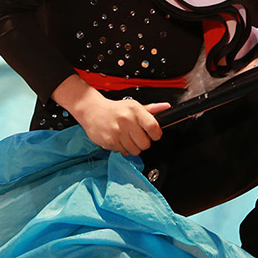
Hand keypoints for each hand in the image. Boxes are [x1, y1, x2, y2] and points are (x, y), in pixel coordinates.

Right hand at [53, 75, 168, 155]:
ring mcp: (118, 132)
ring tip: (127, 137)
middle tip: (137, 136)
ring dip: (133, 147)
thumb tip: (166, 108)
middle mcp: (126, 120)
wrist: (92, 111)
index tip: (153, 134)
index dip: (156, 134)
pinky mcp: (110, 142)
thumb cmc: (114, 109)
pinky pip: (124, 152)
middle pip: (145, 144)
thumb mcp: (133, 105)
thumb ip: (151, 109)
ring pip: (135, 150)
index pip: (154, 128)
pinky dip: (123, 148)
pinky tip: (118, 139)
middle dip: (143, 142)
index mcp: (135, 110)